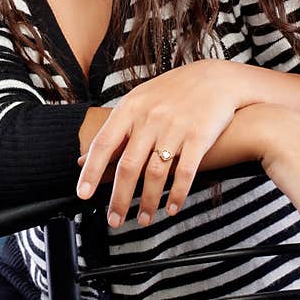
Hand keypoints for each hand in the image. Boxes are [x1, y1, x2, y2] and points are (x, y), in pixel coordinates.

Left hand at [76, 60, 239, 228]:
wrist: (216, 79)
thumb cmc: (172, 93)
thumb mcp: (140, 101)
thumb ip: (115, 130)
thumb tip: (83, 159)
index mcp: (131, 108)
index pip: (104, 143)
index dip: (92, 171)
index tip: (83, 194)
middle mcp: (151, 118)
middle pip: (129, 165)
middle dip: (120, 198)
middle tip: (114, 221)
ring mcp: (175, 127)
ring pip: (156, 173)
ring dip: (148, 202)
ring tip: (144, 220)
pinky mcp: (199, 136)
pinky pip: (185, 171)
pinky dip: (177, 194)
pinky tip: (171, 209)